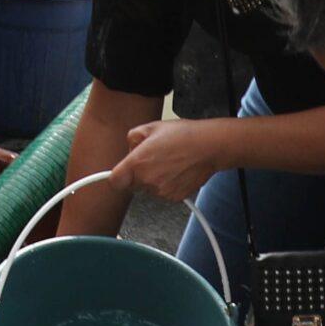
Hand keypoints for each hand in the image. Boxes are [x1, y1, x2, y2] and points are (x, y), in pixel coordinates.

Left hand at [112, 119, 229, 201]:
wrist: (209, 147)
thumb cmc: (184, 135)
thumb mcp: (151, 127)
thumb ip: (133, 138)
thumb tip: (131, 147)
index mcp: (137, 163)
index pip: (115, 181)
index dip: (116, 177)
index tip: (120, 173)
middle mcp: (148, 181)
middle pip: (132, 185)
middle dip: (137, 174)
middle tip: (152, 159)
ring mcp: (161, 191)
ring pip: (148, 189)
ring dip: (153, 179)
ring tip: (168, 162)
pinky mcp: (174, 197)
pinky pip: (162, 193)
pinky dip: (166, 185)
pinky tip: (176, 171)